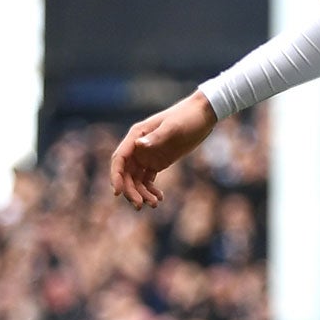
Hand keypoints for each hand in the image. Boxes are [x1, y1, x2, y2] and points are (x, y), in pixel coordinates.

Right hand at [111, 91, 216, 209]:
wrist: (203, 115)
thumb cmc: (188, 117)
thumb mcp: (174, 127)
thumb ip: (156, 137)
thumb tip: (138, 145)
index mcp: (137, 135)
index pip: (119, 159)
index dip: (116, 176)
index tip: (118, 193)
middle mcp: (138, 147)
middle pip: (126, 173)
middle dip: (130, 190)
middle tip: (139, 205)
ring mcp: (147, 155)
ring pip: (136, 179)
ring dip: (141, 193)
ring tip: (154, 204)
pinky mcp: (157, 162)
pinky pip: (147, 180)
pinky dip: (151, 190)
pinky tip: (159, 198)